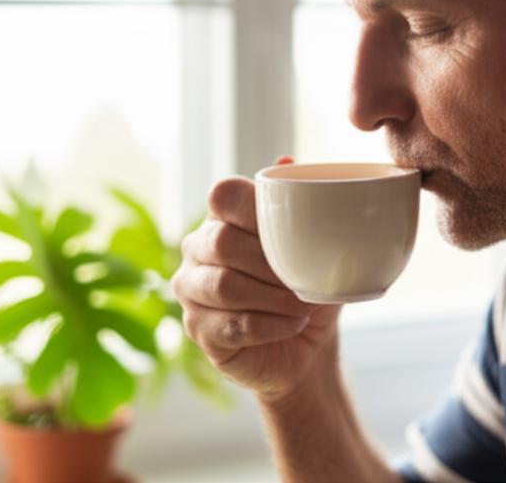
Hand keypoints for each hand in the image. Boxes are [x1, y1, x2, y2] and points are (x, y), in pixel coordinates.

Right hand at [172, 157, 342, 401]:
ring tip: (302, 305)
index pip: (223, 193)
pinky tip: (293, 324)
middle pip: (222, 242)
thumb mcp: (315, 243)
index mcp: (223, 217)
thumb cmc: (308, 285)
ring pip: (225, 286)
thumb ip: (300, 204)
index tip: (292, 230)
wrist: (307, 343)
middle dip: (271, 264)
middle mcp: (197, 247)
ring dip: (273, 297)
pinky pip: (232, 324)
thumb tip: (288, 162)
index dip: (255, 208)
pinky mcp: (197, 329)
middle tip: (304, 280)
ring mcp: (191, 288)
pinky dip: (272, 325)